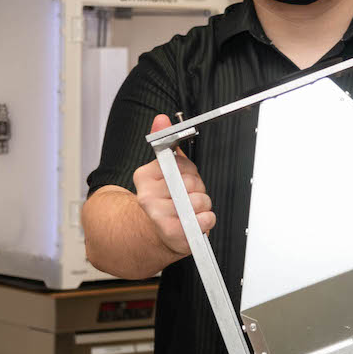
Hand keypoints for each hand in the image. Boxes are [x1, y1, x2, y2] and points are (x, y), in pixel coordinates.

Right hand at [131, 114, 215, 257]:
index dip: (189, 172)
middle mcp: (148, 196)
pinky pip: (204, 219)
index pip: (181, 164)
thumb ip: (162, 141)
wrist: (151, 232)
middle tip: (187, 195)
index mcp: (145, 176)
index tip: (184, 177)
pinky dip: (206, 220)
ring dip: (203, 205)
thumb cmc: (162, 200)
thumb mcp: (161, 168)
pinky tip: (195, 221)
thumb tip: (161, 120)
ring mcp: (159, 216)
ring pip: (201, 201)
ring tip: (190, 209)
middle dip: (197, 188)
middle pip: (192, 182)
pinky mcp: (172, 233)